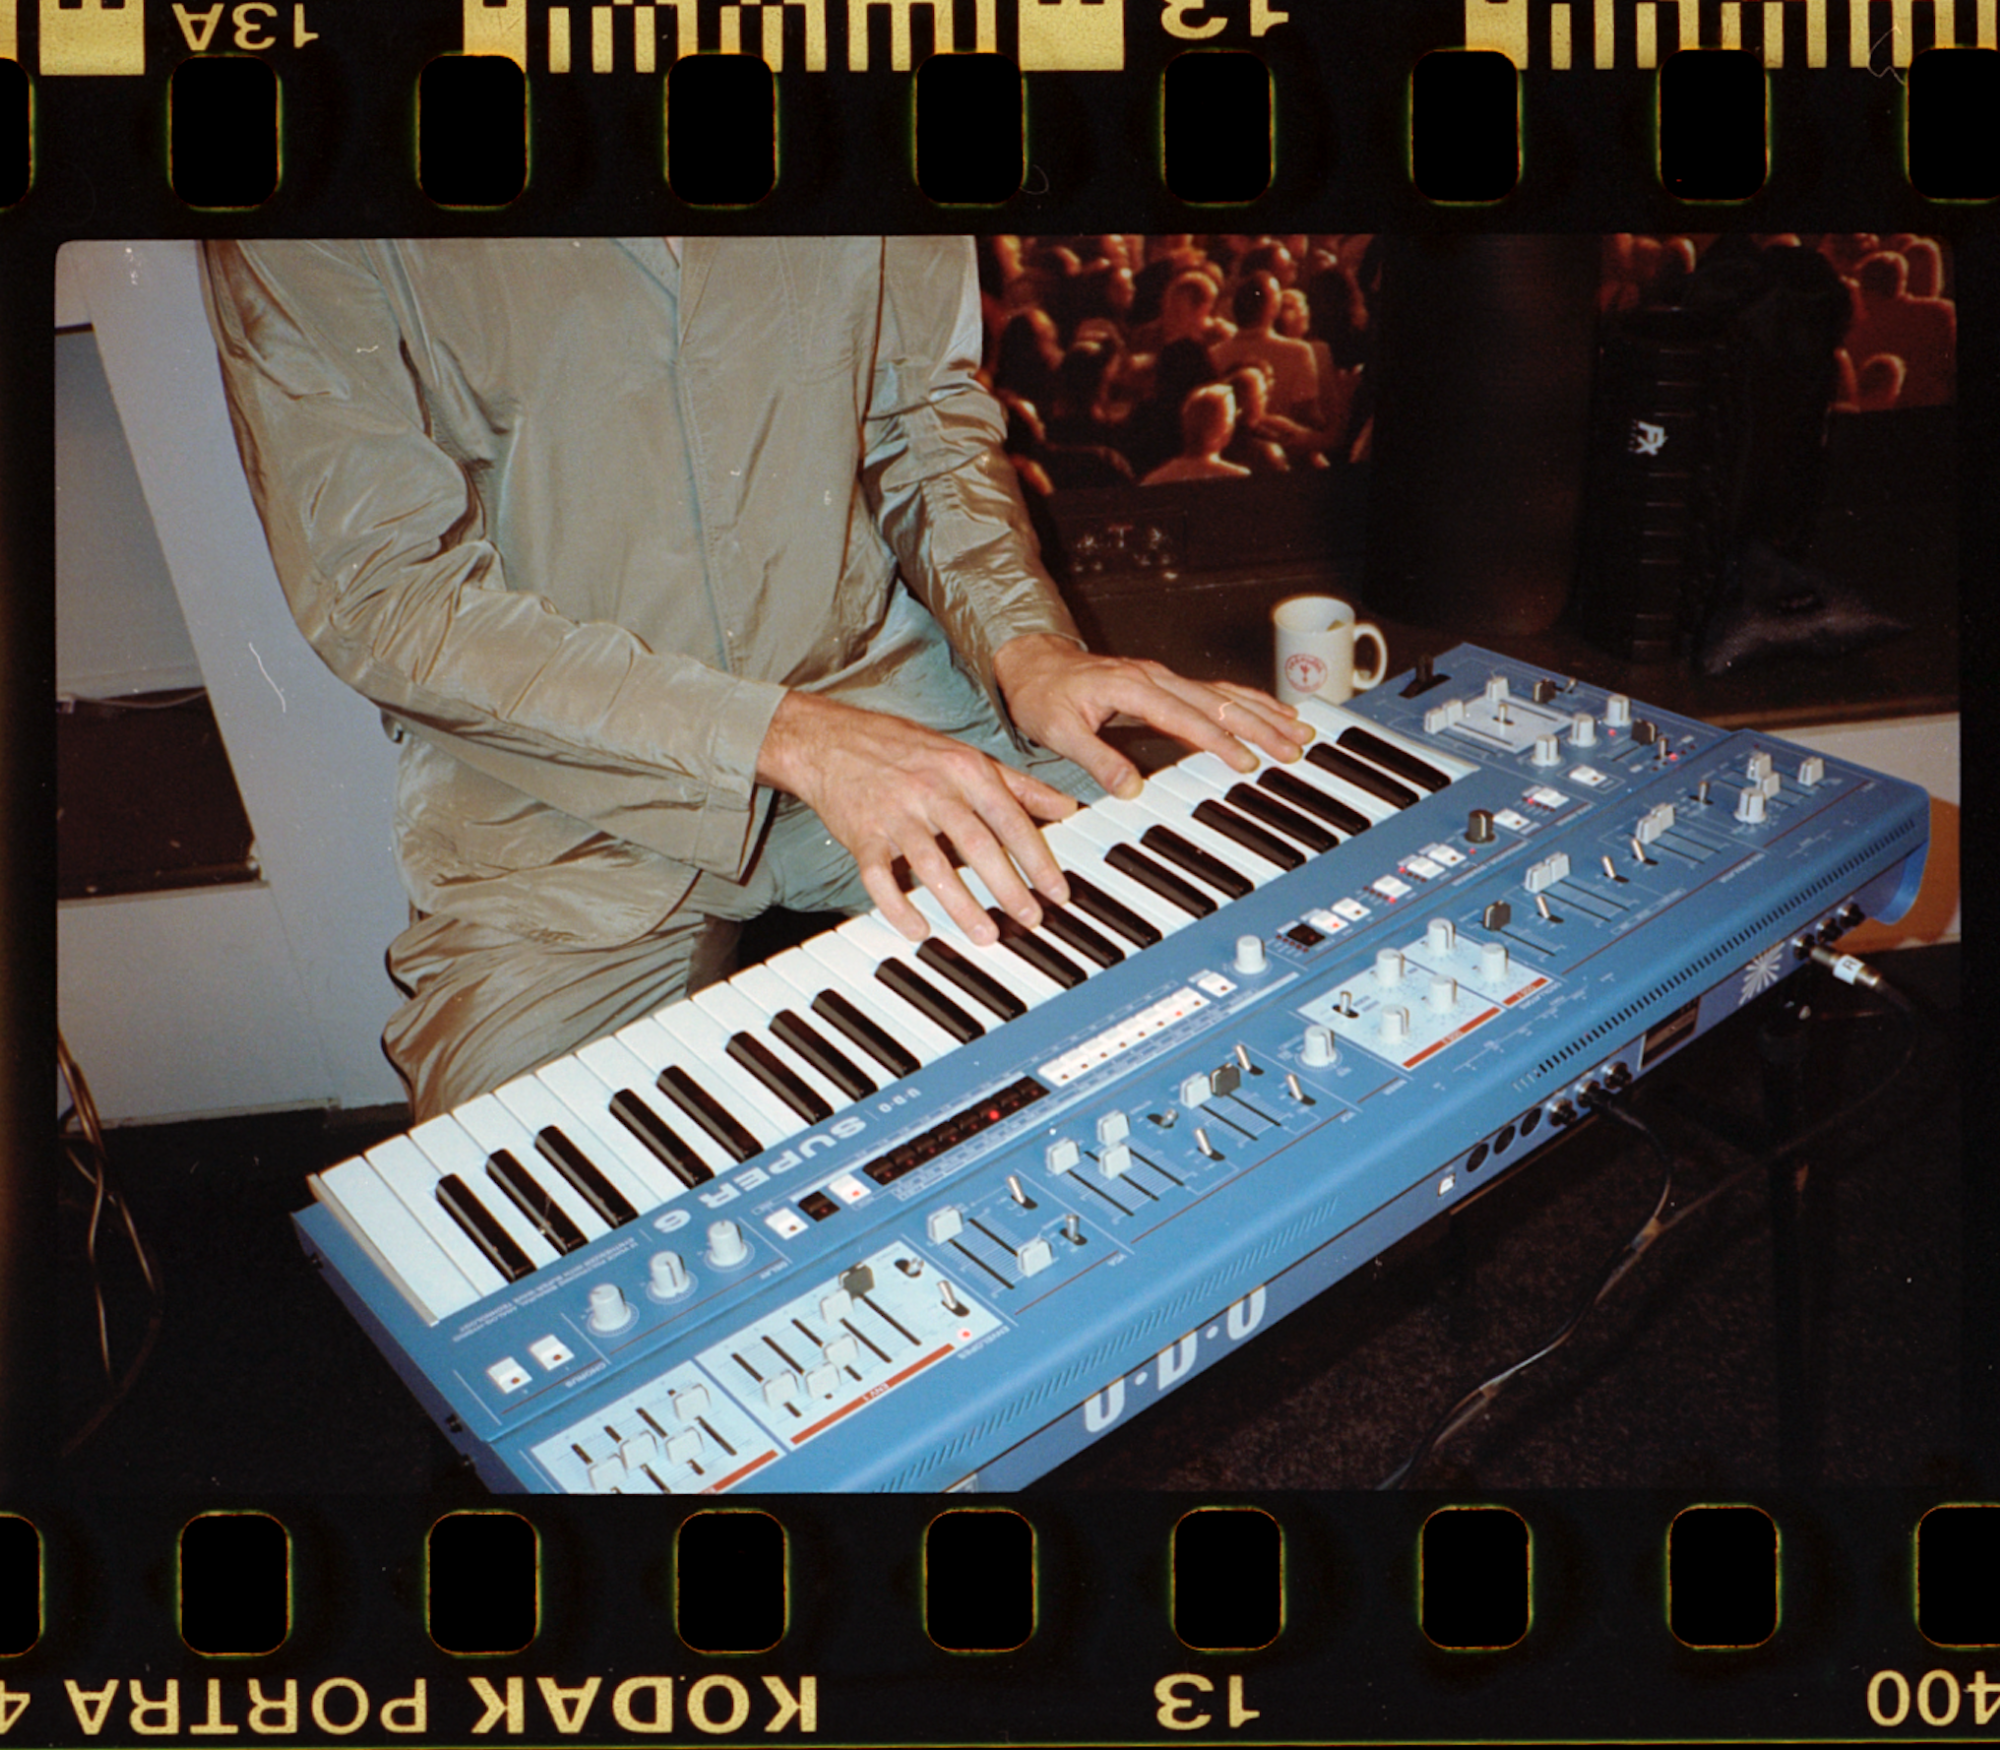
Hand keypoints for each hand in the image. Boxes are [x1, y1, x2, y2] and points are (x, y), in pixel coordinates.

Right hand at [757, 690, 1077, 944]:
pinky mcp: (862, 833)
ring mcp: (895, 812)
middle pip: (976, 843)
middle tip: (1029, 919)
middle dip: (1007, 885)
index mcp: (963, 769)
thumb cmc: (903, 748)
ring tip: (985, 934)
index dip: (1036, 857)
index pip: (1009, 818)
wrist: (827, 738)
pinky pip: (879, 876)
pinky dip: (897, 906)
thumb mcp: (966, 755)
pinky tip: (918, 929)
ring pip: (931, 864)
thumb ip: (1018, 784)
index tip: (1056, 890)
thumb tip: (1067, 806)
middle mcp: (932, 789)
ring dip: (960, 904)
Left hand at [992, 633, 1312, 800]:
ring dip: (1263, 711)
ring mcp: (1162, 678)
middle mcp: (1154, 677)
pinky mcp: (1164, 684)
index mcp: (1132, 687)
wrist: (1031, 664)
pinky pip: (1214, 691)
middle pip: (1218, 702)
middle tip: (1293, 747)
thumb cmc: (1042, 695)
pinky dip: (1246, 701)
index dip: (1219, 741)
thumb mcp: (1058, 731)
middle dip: (1260, 725)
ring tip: (1298, 729)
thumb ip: (1096, 758)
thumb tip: (1131, 787)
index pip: (1186, 717)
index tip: (1246, 761)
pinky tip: (1269, 712)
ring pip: (1223, 693)